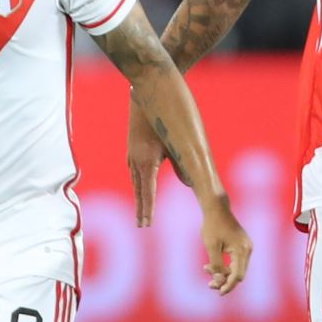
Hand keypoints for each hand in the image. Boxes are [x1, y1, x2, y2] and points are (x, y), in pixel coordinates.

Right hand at [126, 98, 187, 227]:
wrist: (143, 97)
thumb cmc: (163, 119)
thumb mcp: (174, 143)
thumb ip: (180, 165)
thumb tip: (188, 183)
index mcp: (146, 163)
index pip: (147, 193)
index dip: (148, 209)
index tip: (146, 224)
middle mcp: (136, 162)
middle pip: (139, 191)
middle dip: (141, 208)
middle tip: (142, 225)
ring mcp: (132, 156)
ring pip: (136, 182)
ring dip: (139, 197)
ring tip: (141, 212)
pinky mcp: (133, 149)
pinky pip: (135, 172)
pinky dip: (138, 184)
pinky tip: (140, 188)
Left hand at [199, 196, 252, 294]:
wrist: (217, 208)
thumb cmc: (212, 226)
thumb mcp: (211, 246)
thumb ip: (216, 265)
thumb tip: (219, 280)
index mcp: (242, 250)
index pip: (237, 275)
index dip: (228, 285)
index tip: (218, 292)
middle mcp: (248, 249)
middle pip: (238, 274)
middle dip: (224, 280)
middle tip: (209, 285)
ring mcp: (246, 247)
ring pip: (236, 268)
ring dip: (222, 272)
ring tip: (206, 269)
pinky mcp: (242, 245)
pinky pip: (235, 261)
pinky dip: (224, 265)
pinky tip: (210, 265)